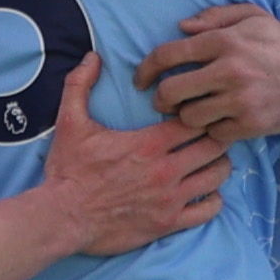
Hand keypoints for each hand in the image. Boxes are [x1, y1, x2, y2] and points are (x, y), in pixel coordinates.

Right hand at [32, 56, 227, 253]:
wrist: (62, 217)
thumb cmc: (68, 170)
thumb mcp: (70, 122)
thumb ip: (80, 85)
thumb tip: (92, 56)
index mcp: (148, 143)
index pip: (196, 120)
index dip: (200, 114)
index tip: (195, 114)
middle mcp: (166, 170)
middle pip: (214, 146)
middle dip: (216, 136)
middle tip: (210, 134)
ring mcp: (170, 199)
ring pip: (217, 176)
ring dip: (218, 165)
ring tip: (210, 161)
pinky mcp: (169, 223)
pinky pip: (209, 210)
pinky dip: (212, 199)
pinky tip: (203, 192)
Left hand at [138, 3, 279, 147]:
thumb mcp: (254, 17)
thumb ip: (215, 17)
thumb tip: (180, 28)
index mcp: (224, 41)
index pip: (168, 54)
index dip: (146, 69)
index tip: (141, 80)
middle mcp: (229, 70)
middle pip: (171, 91)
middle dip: (160, 99)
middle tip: (163, 101)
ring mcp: (239, 100)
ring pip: (189, 117)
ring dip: (186, 116)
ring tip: (193, 110)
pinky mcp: (249, 125)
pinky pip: (212, 133)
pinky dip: (211, 129)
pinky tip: (218, 120)